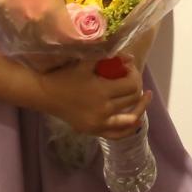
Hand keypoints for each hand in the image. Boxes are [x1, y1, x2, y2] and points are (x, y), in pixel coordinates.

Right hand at [32, 57, 148, 137]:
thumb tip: (130, 58)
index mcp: (101, 91)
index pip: (131, 84)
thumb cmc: (65, 75)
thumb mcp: (85, 62)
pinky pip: (117, 134)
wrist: (45, 94)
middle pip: (132, 100)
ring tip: (146, 97)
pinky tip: (136, 120)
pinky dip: (129, 128)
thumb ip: (108, 57)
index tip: (130, 67)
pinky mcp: (94, 131)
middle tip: (132, 77)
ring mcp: (99, 124)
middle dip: (137, 86)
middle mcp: (103, 110)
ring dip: (140, 107)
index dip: (135, 74)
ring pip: (129, 119)